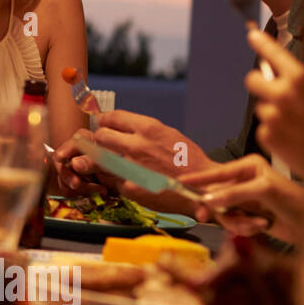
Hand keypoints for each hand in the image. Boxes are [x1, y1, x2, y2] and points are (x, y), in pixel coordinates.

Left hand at [54, 111, 212, 207]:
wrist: (203, 187)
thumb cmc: (187, 159)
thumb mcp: (168, 134)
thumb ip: (143, 130)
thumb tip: (120, 126)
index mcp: (149, 128)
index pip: (112, 117)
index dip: (105, 121)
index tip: (104, 124)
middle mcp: (137, 145)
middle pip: (100, 136)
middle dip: (101, 140)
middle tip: (106, 145)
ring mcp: (131, 167)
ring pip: (100, 158)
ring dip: (101, 159)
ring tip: (110, 161)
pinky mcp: (129, 187)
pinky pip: (110, 179)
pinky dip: (114, 178)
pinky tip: (124, 178)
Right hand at [186, 155, 303, 239]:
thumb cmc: (295, 202)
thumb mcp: (263, 192)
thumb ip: (233, 194)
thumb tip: (207, 198)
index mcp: (249, 167)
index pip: (217, 173)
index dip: (198, 178)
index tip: (180, 181)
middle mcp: (246, 180)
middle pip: (215, 194)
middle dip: (219, 208)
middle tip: (204, 217)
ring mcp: (246, 198)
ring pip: (223, 211)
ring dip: (237, 221)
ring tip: (257, 223)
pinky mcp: (249, 215)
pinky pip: (233, 222)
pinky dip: (244, 227)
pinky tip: (260, 226)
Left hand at [243, 27, 303, 176]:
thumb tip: (298, 73)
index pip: (276, 53)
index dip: (262, 43)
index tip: (252, 35)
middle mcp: (285, 94)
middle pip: (252, 79)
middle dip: (260, 84)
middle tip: (272, 91)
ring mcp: (274, 116)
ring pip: (262, 107)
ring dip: (275, 114)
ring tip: (299, 125)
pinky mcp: (268, 137)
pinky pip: (265, 130)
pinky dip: (276, 135)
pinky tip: (296, 140)